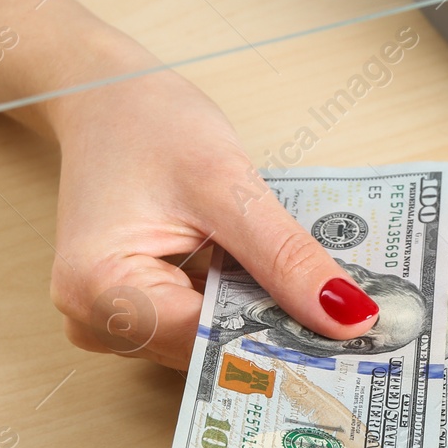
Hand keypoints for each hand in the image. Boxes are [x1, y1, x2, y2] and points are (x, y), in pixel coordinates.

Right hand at [0, 0, 380, 368]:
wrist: (104, 97)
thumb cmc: (146, 124)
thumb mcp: (226, 184)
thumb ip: (285, 257)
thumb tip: (349, 317)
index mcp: (99, 292)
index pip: (208, 345)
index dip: (282, 342)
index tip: (352, 339)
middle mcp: (95, 320)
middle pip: (208, 350)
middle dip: (275, 331)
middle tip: (352, 316)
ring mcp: (108, 319)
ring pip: (210, 342)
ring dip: (260, 317)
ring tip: (310, 288)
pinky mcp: (133, 309)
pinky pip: (200, 323)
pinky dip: (239, 303)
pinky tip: (269, 279)